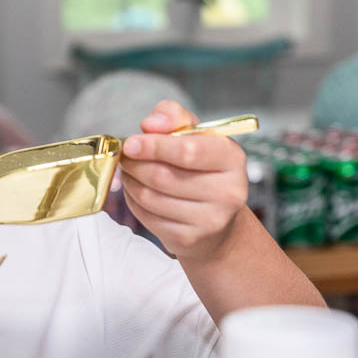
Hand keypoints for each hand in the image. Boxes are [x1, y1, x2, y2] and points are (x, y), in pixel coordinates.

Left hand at [119, 100, 247, 259]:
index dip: (154, 146)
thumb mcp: (195, 135)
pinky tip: (138, 192)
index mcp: (232, 158)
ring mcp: (211, 220)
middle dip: (135, 165)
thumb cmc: (201, 168)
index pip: (188, 151)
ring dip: (131, 182)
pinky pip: (148, 217)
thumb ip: (173, 118)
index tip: (131, 143)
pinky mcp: (190, 239)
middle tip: (125, 157)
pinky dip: (134, 202)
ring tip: (130, 173)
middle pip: (164, 176)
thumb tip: (150, 123)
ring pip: (151, 197)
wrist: (217, 219)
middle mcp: (228, 191)